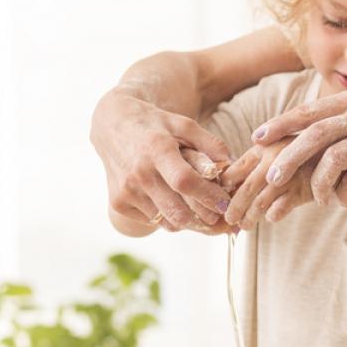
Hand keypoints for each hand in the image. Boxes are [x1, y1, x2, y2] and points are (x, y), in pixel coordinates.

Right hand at [92, 90, 232, 233]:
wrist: (113, 126)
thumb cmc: (156, 125)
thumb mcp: (184, 124)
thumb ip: (211, 144)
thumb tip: (232, 166)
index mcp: (157, 151)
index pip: (185, 182)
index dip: (209, 196)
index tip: (226, 203)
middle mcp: (138, 174)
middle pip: (177, 210)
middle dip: (204, 219)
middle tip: (219, 216)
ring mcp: (126, 191)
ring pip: (166, 222)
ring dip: (189, 221)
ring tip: (202, 213)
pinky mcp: (118, 204)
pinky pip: (152, 221)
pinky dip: (168, 219)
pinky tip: (176, 206)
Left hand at [220, 138, 316, 229]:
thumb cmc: (309, 156)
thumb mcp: (283, 153)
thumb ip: (260, 165)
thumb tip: (228, 182)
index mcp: (265, 146)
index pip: (235, 169)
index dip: (225, 187)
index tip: (219, 200)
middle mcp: (275, 157)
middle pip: (246, 187)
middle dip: (234, 207)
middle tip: (228, 219)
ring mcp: (291, 173)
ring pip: (261, 200)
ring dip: (250, 216)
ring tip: (245, 226)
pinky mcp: (307, 188)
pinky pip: (284, 204)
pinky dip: (275, 213)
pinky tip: (272, 217)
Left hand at [250, 88, 346, 206]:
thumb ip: (341, 119)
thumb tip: (303, 132)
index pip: (309, 111)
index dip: (281, 124)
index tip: (258, 138)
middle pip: (314, 133)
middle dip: (288, 157)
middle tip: (270, 177)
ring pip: (333, 157)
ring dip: (318, 182)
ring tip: (316, 199)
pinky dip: (345, 194)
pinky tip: (342, 203)